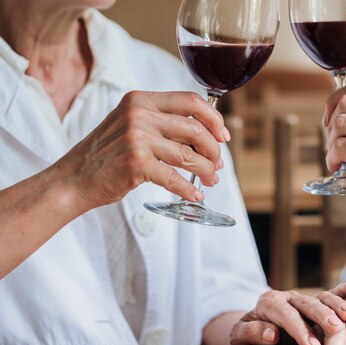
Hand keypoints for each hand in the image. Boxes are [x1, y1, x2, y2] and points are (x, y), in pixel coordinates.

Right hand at [54, 91, 227, 211]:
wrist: (74, 178)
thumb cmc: (107, 154)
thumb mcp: (131, 125)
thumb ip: (163, 124)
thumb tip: (206, 136)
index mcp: (141, 100)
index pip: (191, 100)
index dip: (214, 119)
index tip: (223, 136)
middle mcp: (139, 114)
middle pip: (195, 129)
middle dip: (214, 150)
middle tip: (218, 164)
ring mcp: (137, 138)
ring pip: (189, 155)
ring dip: (207, 170)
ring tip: (211, 180)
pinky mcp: (136, 164)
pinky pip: (175, 178)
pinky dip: (190, 189)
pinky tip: (196, 195)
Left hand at [229, 280, 345, 344]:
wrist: (248, 326)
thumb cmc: (245, 334)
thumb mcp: (239, 336)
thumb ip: (252, 332)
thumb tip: (271, 333)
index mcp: (269, 302)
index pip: (285, 315)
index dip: (299, 329)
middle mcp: (288, 297)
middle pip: (307, 305)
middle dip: (322, 316)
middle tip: (337, 329)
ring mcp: (302, 298)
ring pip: (321, 300)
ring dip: (337, 307)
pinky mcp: (314, 302)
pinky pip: (329, 294)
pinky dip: (342, 289)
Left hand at [323, 79, 345, 223]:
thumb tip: (345, 111)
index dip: (336, 100)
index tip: (331, 116)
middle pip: (345, 103)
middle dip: (331, 122)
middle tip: (333, 141)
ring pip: (339, 124)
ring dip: (331, 142)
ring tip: (337, 156)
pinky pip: (340, 147)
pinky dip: (332, 157)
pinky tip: (337, 165)